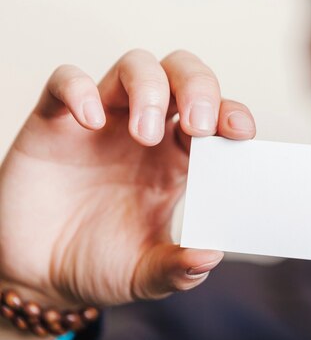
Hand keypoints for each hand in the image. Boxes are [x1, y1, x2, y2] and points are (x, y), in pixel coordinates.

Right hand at [0, 49, 255, 307]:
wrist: (39, 274)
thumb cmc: (99, 263)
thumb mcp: (145, 273)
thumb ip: (177, 269)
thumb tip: (210, 257)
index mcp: (176, 157)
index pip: (216, 114)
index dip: (231, 113)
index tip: (241, 133)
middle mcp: (145, 129)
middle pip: (182, 73)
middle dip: (199, 88)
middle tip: (199, 126)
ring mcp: (102, 120)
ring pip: (135, 65)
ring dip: (150, 89)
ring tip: (146, 134)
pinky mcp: (55, 121)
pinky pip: (67, 80)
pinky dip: (81, 90)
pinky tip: (91, 121)